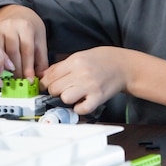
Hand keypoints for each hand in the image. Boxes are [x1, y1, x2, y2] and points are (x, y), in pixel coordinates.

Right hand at [0, 5, 48, 79]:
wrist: (13, 12)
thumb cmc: (28, 27)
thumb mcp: (39, 39)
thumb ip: (41, 59)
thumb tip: (40, 78)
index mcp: (26, 26)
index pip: (27, 51)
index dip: (28, 68)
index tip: (30, 81)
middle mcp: (10, 26)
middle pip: (12, 54)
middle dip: (16, 71)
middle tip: (20, 84)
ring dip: (4, 69)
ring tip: (9, 80)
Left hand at [41, 46, 165, 113]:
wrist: (123, 66)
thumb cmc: (101, 60)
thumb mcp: (79, 56)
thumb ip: (60, 66)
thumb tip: (42, 76)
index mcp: (75, 61)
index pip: (50, 76)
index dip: (44, 83)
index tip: (45, 86)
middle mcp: (82, 73)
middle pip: (54, 88)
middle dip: (54, 91)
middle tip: (62, 89)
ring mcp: (90, 86)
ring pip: (65, 98)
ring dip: (66, 98)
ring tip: (73, 94)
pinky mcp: (98, 98)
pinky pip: (81, 109)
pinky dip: (79, 108)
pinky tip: (82, 101)